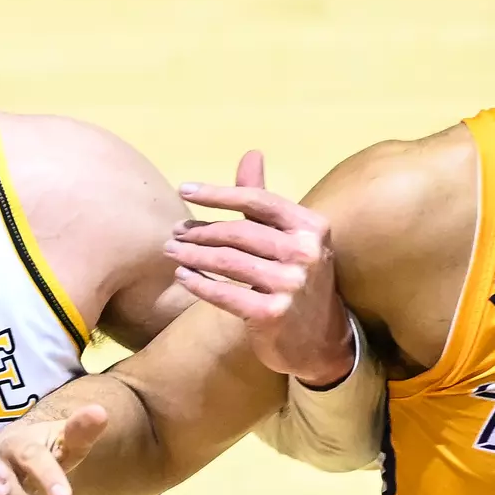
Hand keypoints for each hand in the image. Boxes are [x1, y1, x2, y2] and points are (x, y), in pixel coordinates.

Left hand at [169, 151, 353, 386]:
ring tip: (172, 251)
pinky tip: (183, 276)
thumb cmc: (299, 280)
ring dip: (192, 255)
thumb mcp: (291, 238)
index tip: (184, 189)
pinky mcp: (272, 314)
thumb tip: (251, 154)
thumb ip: (265, 201)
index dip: (219, 194)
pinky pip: (225, 293)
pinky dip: (199, 283)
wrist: (322, 340)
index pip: (259, 200)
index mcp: (311, 227)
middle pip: (239, 232)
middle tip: (175, 232)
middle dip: (201, 231)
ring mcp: (290, 285)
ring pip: (227, 262)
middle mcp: (305, 253)